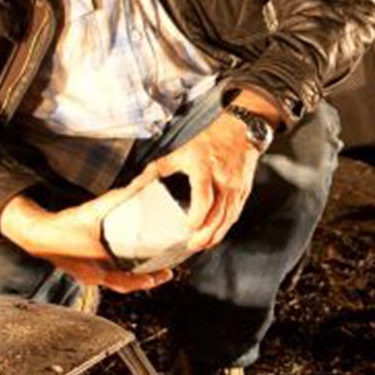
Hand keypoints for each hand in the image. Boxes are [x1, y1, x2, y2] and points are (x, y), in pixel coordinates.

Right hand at [0, 175, 176, 291]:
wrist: (36, 234)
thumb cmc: (63, 228)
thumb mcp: (92, 213)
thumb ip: (116, 199)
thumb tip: (140, 185)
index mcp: (98, 271)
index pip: (128, 283)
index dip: (147, 281)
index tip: (163, 275)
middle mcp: (94, 277)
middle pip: (125, 284)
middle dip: (145, 279)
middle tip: (163, 273)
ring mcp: (87, 274)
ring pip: (115, 280)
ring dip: (132, 275)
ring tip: (148, 265)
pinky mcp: (81, 268)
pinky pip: (104, 273)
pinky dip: (117, 268)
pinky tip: (122, 256)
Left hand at [153, 94, 275, 253]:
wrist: (240, 128)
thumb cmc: (206, 138)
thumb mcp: (177, 151)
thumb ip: (154, 171)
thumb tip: (131, 189)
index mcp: (204, 167)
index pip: (204, 196)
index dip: (198, 214)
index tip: (189, 226)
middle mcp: (223, 178)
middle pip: (218, 213)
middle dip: (207, 233)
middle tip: (194, 245)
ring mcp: (236, 185)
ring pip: (229, 216)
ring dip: (217, 234)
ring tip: (204, 245)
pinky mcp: (244, 189)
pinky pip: (235, 212)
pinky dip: (226, 225)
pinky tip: (216, 233)